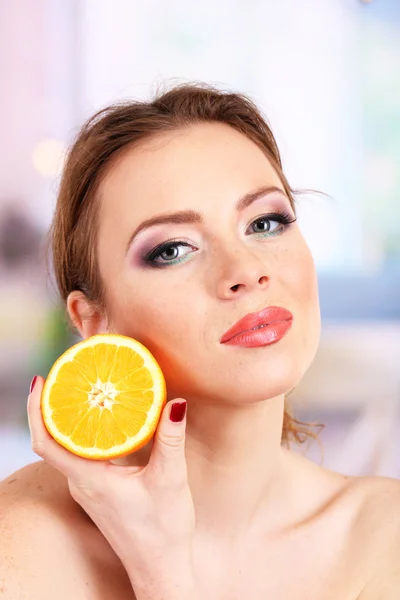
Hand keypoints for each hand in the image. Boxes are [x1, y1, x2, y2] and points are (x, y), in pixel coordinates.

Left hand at [27, 376, 197, 598]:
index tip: (39, 381)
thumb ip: (170, 440)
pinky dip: (84, 433)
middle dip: (51, 406)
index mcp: (90, 480)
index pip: (47, 442)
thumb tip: (175, 403)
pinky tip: (102, 420)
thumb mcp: (170, 480)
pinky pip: (82, 455)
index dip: (36, 410)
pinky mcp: (98, 491)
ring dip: (68, 419)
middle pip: (52, 440)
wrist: (161, 568)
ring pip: (67, 447)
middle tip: (64, 375)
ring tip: (81, 390)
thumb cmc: (163, 530)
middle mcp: (82, 483)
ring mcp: (88, 489)